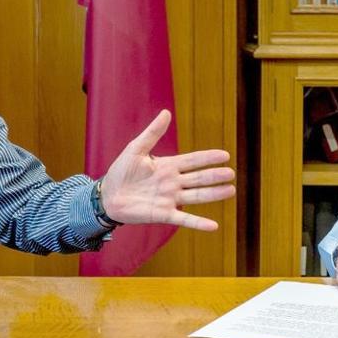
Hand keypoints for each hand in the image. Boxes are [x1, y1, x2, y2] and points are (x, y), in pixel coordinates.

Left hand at [99, 110, 234, 230]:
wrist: (107, 196)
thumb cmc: (120, 171)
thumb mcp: (136, 148)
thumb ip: (152, 133)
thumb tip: (166, 112)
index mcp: (168, 166)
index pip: (193, 160)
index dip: (208, 158)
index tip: (225, 155)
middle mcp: (173, 183)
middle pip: (199, 178)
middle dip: (215, 175)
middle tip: (231, 173)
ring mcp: (170, 199)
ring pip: (196, 196)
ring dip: (213, 194)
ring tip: (230, 190)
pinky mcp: (163, 215)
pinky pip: (184, 219)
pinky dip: (199, 223)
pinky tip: (213, 226)